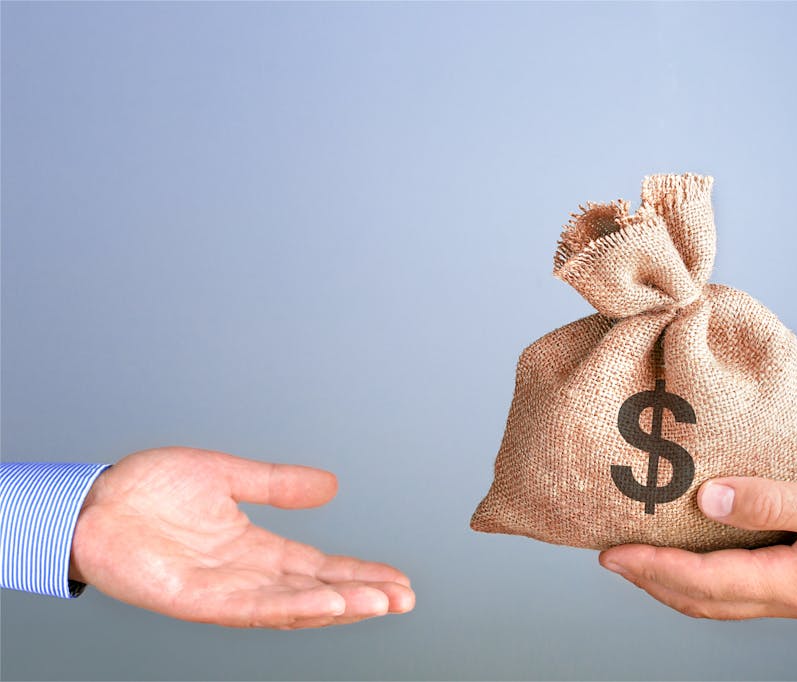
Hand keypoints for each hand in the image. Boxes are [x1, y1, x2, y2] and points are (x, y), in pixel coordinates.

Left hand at [69, 447, 414, 628]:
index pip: (319, 568)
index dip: (360, 572)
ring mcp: (223, 591)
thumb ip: (277, 484)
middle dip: (363, 596)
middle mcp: (245, 575)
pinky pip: (254, 608)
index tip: (399, 576)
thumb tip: (330, 486)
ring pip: (293, 606)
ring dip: (340, 607)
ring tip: (382, 603)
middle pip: (317, 592)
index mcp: (254, 548)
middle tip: (407, 598)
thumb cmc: (147, 490)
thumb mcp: (228, 475)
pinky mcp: (197, 599)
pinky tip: (329, 604)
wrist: (92, 501)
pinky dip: (295, 608)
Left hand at [599, 470, 796, 619]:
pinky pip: (739, 593)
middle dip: (651, 581)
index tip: (613, 554)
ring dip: (673, 585)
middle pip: (701, 600)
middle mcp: (787, 598)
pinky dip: (704, 581)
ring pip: (718, 602)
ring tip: (641, 563)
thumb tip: (707, 501)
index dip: (652, 568)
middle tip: (612, 559)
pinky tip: (698, 559)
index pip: (703, 580)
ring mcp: (796, 597)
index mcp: (791, 581)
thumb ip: (772, 501)